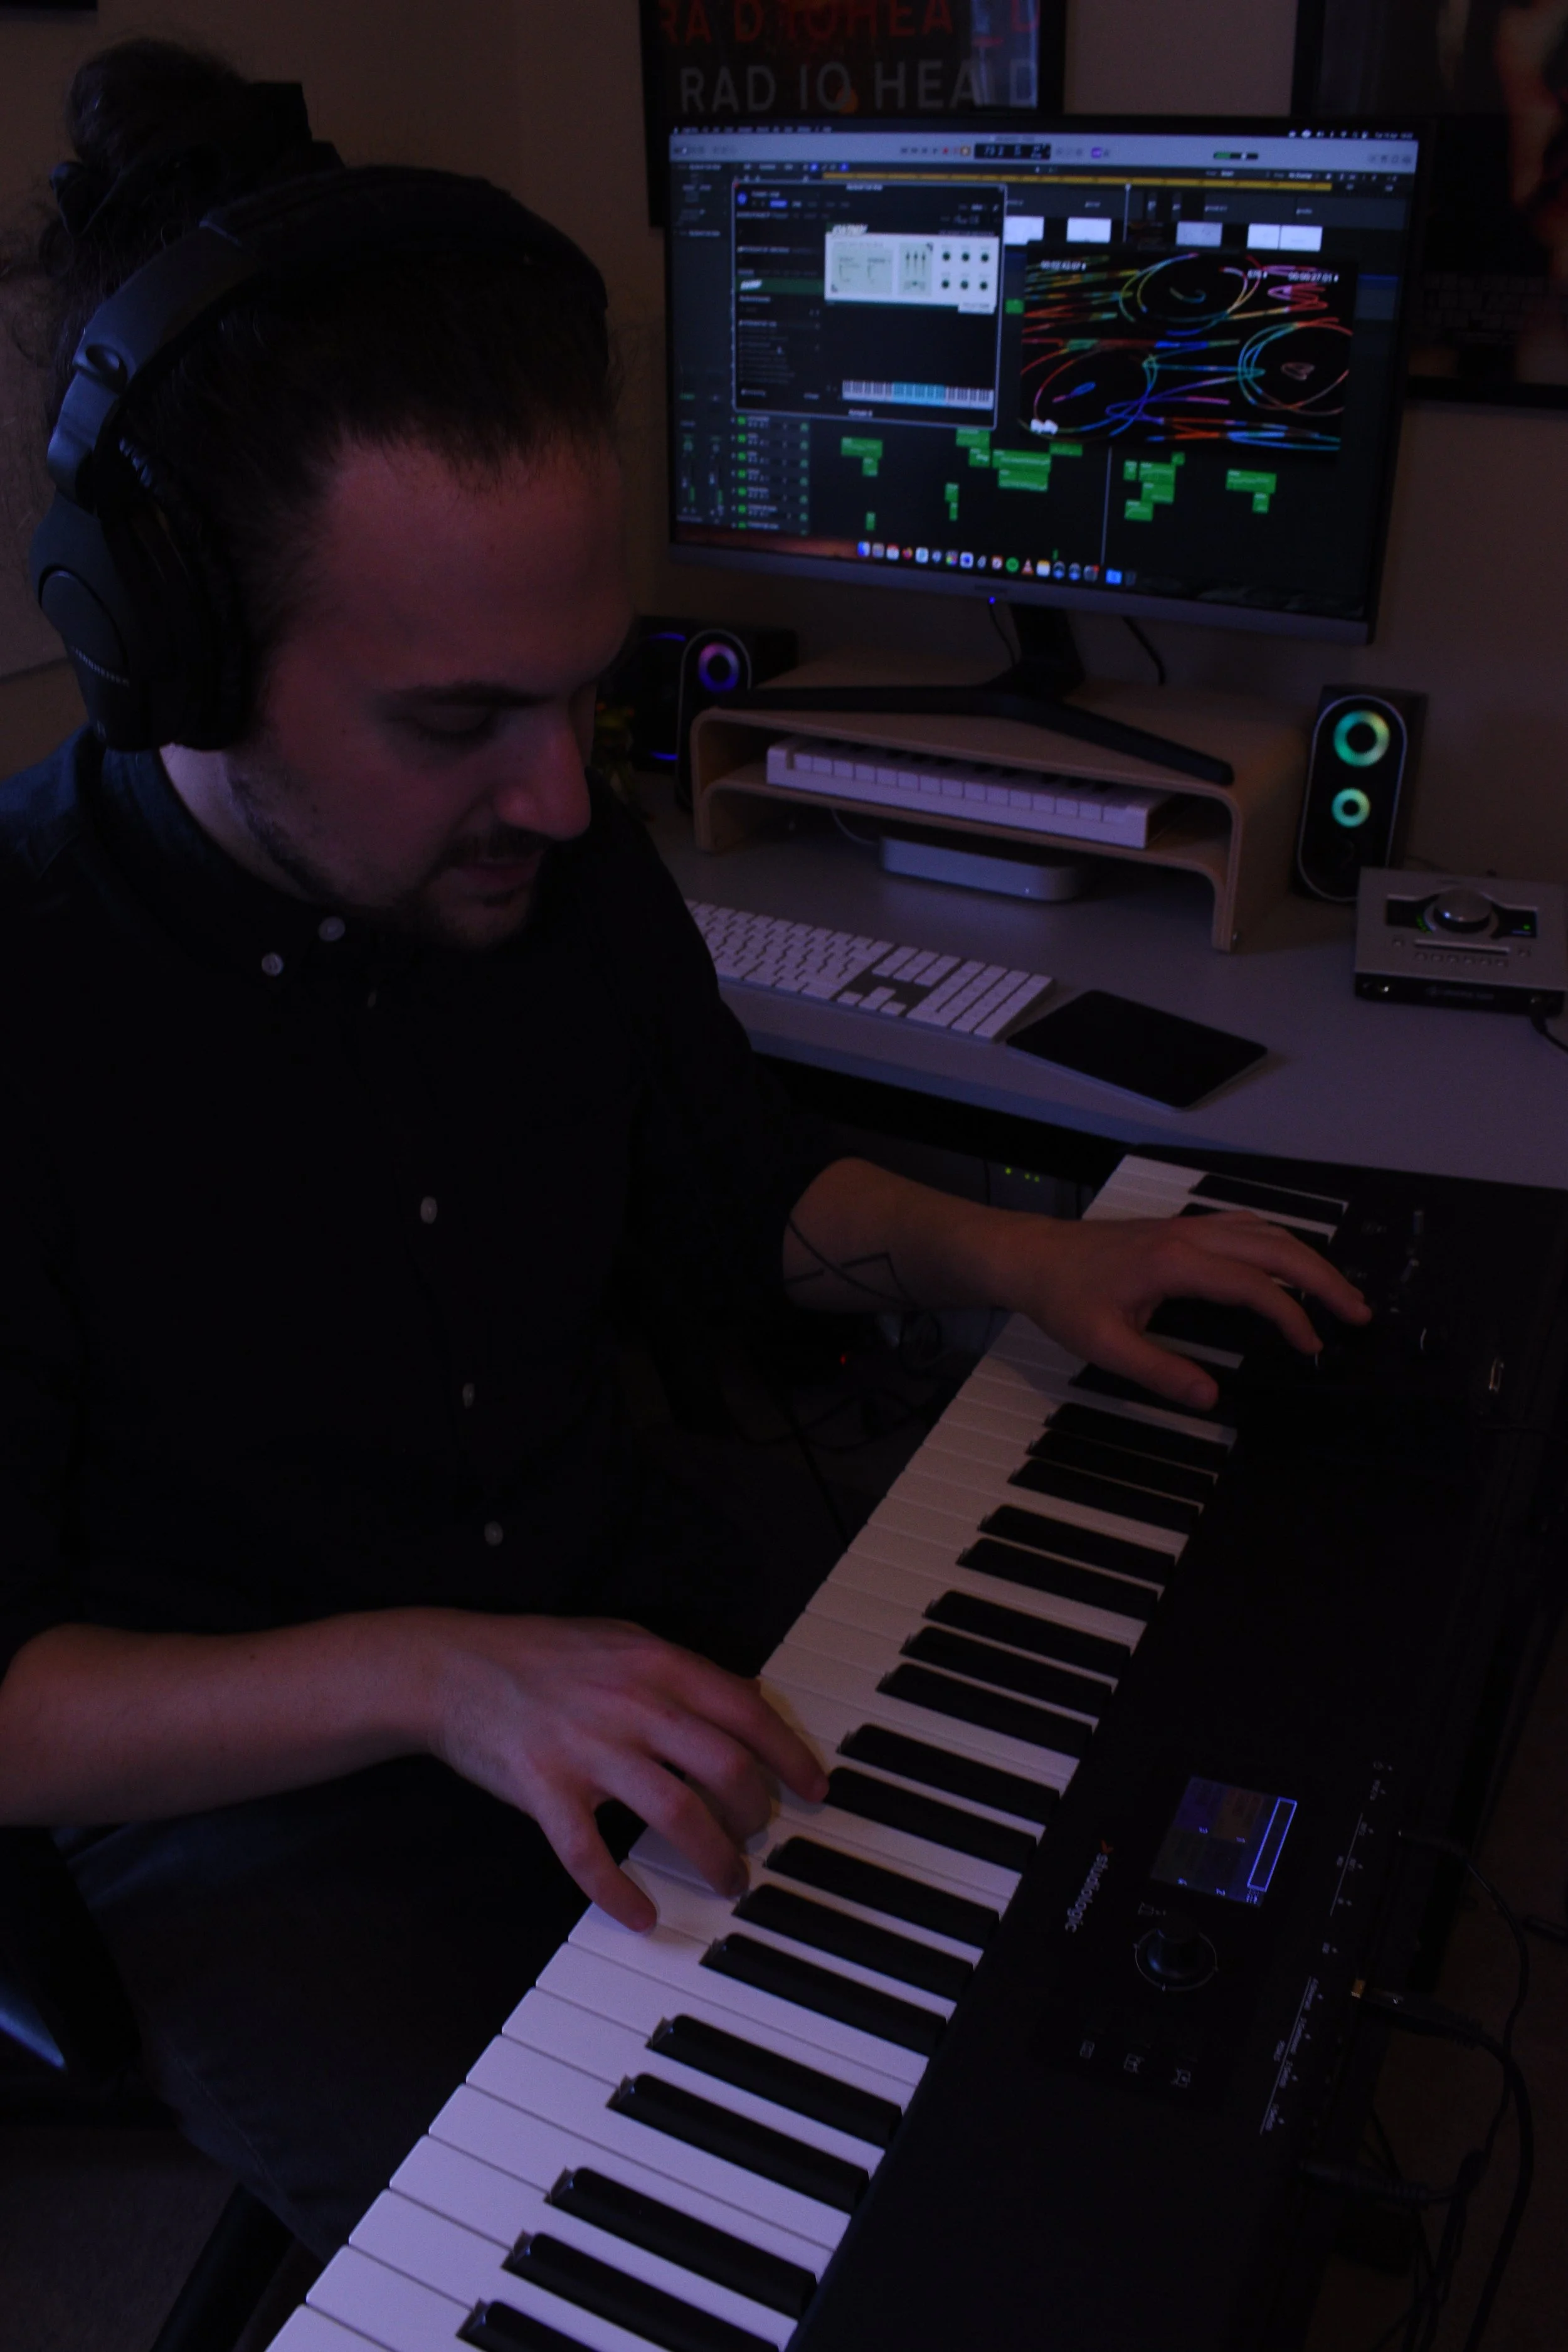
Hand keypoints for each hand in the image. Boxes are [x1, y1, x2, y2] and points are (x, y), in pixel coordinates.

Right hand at [423, 1614, 828, 1929]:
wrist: (454, 1668)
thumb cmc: (542, 1656)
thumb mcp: (622, 1642)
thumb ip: (678, 1672)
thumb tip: (741, 1702)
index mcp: (658, 1665)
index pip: (747, 1712)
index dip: (790, 1755)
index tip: (814, 1790)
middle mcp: (633, 1704)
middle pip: (725, 1766)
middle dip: (755, 1814)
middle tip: (760, 1839)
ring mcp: (590, 1747)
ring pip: (677, 1812)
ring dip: (713, 1856)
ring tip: (728, 1881)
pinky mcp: (546, 1788)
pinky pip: (591, 1855)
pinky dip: (619, 1893)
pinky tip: (640, 1914)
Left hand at [1002, 1210, 1370, 1410]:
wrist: (1032, 1256)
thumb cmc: (1063, 1296)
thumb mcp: (1103, 1344)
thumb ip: (1159, 1371)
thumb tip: (1210, 1396)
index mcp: (1176, 1262)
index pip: (1253, 1285)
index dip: (1291, 1316)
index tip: (1313, 1347)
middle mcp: (1190, 1235)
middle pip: (1275, 1248)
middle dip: (1324, 1278)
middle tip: (1358, 1312)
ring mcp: (1187, 1226)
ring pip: (1265, 1231)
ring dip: (1307, 1258)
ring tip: (1338, 1291)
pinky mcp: (1182, 1229)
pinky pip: (1245, 1226)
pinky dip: (1280, 1244)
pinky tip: (1290, 1263)